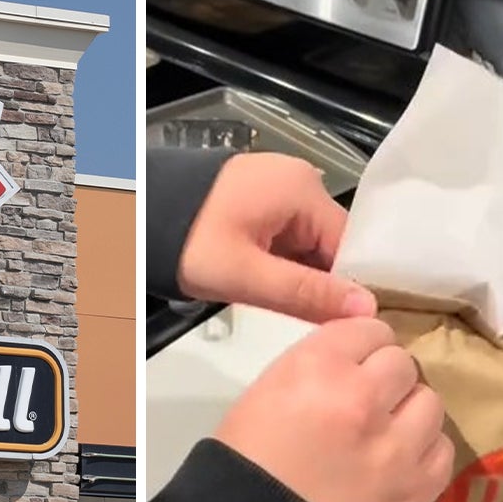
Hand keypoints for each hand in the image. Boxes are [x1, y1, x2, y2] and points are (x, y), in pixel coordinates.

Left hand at [180, 153, 374, 323]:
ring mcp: (277, 187)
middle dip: (317, 281)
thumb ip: (306, 293)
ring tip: (275, 297)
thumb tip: (365, 308)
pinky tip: (264, 281)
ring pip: (307, 243)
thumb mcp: (246, 275)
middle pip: (329, 243)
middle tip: (302, 317)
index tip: (342, 321)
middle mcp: (297, 180)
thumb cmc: (187, 242)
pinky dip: (279, 261)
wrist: (136, 216)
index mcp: (302, 189)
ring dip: (295, 273)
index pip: (350, 244)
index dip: (347, 286)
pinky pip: (286, 235)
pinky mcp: (258, 199)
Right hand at [213, 317, 452, 501]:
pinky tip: (396, 465)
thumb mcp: (261, 398)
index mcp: (316, 369)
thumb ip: (311, 371)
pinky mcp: (418, 489)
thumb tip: (349, 366)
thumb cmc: (241, 471)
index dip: (359, 346)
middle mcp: (364, 399)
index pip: (366, 329)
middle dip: (383, 379)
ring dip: (407, 413)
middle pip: (401, 363)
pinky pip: (441, 449)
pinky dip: (422, 452)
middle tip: (363, 403)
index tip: (352, 362)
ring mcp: (397, 447)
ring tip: (383, 436)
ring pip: (429, 403)